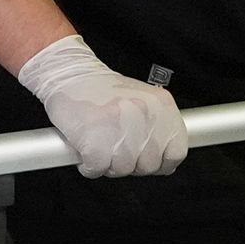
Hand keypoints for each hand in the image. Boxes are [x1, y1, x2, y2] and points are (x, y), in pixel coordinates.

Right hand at [17, 35, 187, 179]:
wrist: (68, 73)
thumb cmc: (100, 89)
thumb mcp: (141, 100)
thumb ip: (157, 127)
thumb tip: (165, 163)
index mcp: (162, 106)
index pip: (176, 152)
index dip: (161, 163)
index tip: (147, 161)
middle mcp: (145, 117)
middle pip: (148, 165)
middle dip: (131, 164)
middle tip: (116, 149)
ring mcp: (121, 131)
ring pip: (123, 170)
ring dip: (108, 164)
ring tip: (99, 145)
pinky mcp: (96, 144)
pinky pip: (97, 170)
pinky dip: (89, 166)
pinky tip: (86, 150)